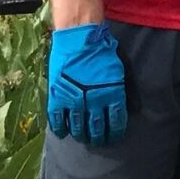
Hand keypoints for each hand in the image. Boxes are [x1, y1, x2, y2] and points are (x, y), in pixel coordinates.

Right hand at [47, 23, 127, 145]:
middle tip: (98, 141)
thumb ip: (118, 89)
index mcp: (111, 95)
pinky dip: (60, 128)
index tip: (114, 137)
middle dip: (98, 137)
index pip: (116, 121)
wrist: (79, 37)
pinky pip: (58, 120)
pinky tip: (63, 133)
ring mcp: (74, 101)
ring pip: (78, 127)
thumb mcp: (117, 70)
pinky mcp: (58, 97)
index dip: (115, 132)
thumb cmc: (101, 50)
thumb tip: (121, 104)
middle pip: (97, 128)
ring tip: (82, 137)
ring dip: (81, 134)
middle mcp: (94, 102)